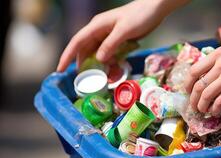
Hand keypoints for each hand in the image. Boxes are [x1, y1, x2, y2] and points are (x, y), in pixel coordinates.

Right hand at [56, 0, 189, 71]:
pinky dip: (107, 62)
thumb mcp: (125, 30)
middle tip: (82, 80)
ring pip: (96, 53)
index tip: (60, 69)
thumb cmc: (140, 16)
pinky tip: (110, 70)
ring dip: (95, 64)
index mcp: (97, 26)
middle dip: (82, 64)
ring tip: (96, 78)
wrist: (154, 9)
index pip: (77, 42)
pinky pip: (108, 53)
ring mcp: (108, 36)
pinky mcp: (117, 40)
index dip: (67, 56)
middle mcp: (99, 31)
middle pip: (84, 50)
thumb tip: (99, 59)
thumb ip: (111, 44)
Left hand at [184, 38, 220, 115]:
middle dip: (193, 99)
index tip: (187, 90)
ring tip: (202, 110)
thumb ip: (219, 59)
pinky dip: (215, 109)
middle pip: (198, 86)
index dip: (187, 84)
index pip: (194, 71)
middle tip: (193, 105)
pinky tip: (215, 112)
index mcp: (217, 54)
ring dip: (202, 106)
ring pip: (207, 95)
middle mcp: (220, 65)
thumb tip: (208, 71)